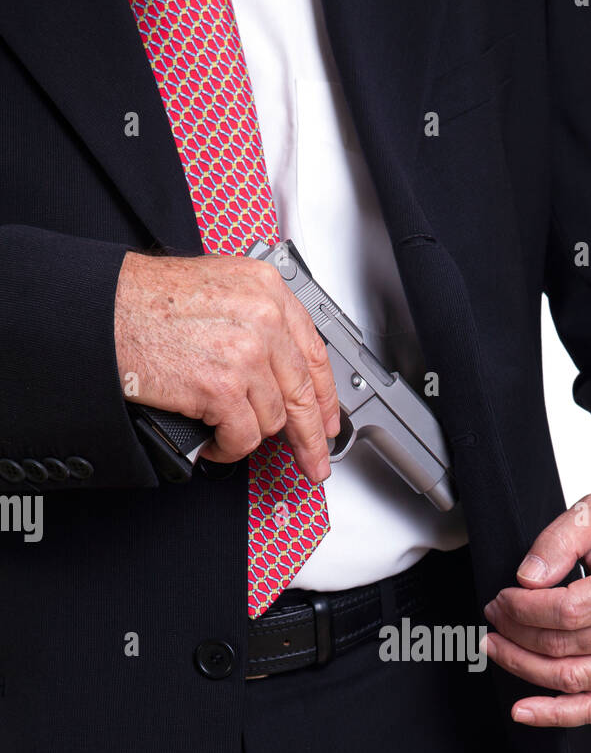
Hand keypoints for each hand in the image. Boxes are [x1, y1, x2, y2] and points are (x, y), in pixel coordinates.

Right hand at [114, 251, 340, 475]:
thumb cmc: (145, 301)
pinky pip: (243, 437)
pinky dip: (229, 448)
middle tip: (314, 461)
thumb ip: (255, 322)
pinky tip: (216, 443)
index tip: (328, 421)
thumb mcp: (217, 290)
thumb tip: (276, 371)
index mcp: (265, 291)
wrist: (101, 311)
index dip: (324, 396)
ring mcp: (245, 354)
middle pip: (302, 393)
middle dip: (310, 437)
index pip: (313, 353)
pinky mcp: (222, 387)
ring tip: (226, 432)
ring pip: (271, 419)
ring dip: (249, 434)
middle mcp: (262, 319)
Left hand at [483, 493, 590, 726]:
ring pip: (570, 679)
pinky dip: (554, 715)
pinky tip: (523, 711)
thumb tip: (528, 579)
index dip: (524, 609)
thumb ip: (562, 538)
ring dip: (522, 666)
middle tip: (495, 616)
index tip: (503, 598)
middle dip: (515, 632)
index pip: (568, 610)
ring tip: (497, 646)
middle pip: (563, 645)